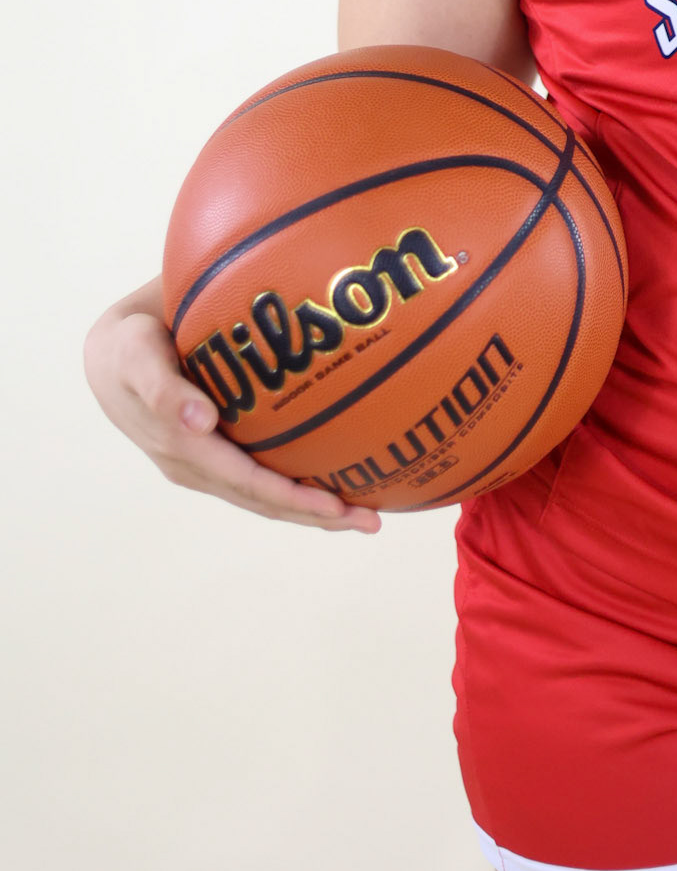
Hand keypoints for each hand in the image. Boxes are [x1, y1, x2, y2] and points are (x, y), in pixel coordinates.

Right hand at [83, 278, 380, 532]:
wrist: (111, 351)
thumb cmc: (129, 348)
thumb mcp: (137, 360)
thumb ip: (165, 389)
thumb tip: (200, 423)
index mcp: (183, 452)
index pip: (249, 484)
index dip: (293, 499)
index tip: (338, 506)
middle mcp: (198, 467)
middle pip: (265, 501)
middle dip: (318, 516)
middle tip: (372, 522)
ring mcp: (207, 464)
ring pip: (267, 494)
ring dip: (314, 508)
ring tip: (366, 512)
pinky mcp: (216, 451)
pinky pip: (262, 474)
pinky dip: (299, 483)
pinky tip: (334, 476)